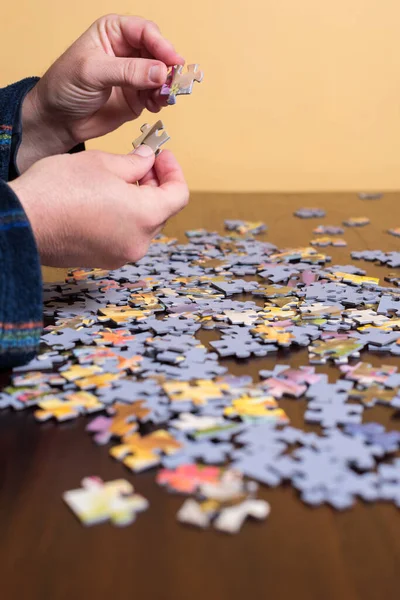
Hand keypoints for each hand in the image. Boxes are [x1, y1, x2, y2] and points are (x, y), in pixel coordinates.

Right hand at [10, 146, 188, 267]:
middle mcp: (138, 242)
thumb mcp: (102, 163)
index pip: (179, 195)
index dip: (174, 172)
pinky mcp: (103, 260)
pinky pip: (123, 236)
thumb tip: (148, 160)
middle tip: (140, 163)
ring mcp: (121, 255)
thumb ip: (135, 162)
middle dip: (155, 185)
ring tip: (118, 180)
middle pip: (161, 211)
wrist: (22, 222)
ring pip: (142, 225)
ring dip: (138, 202)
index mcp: (145, 216)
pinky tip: (104, 201)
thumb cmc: (58, 191)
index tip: (163, 157)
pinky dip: (122, 218)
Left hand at [18, 14, 183, 171]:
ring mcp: (135, 76)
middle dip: (167, 67)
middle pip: (159, 53)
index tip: (172, 60)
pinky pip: (158, 96)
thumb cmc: (65, 87)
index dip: (161, 44)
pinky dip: (161, 101)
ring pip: (162, 76)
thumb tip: (160, 71)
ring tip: (161, 98)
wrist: (58, 120)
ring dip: (166, 86)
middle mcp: (128, 51)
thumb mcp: (93, 72)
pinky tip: (155, 105)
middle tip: (171, 81)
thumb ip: (128, 71)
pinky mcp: (138, 97)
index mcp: (114, 32)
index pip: (145, 31)